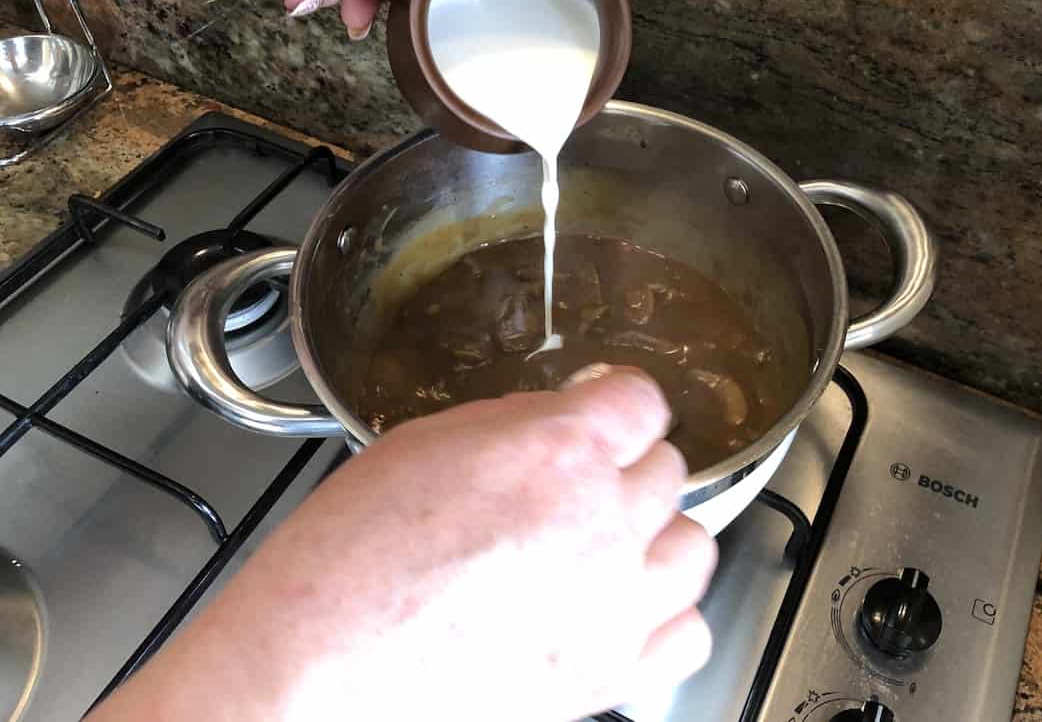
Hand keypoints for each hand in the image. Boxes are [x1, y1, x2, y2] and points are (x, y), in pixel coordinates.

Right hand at [89, 366, 716, 721]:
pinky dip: (665, 615)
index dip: (619, 400)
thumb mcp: (422, 446)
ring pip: (694, 543)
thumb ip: (515, 427)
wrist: (314, 674)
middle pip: (668, 468)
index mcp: (557, 451)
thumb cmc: (344, 564)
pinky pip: (687, 630)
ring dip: (658, 534)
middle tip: (582, 481)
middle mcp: (601, 523)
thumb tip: (558, 421)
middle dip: (627, 465)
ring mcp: (614, 605)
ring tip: (612, 540)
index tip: (607, 409)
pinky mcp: (609, 675)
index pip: (642, 400)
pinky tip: (624, 606)